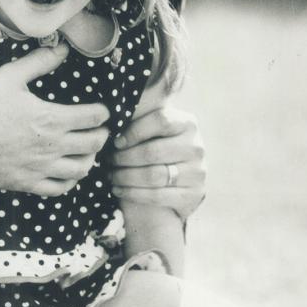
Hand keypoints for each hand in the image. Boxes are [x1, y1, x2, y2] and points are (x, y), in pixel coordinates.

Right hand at [0, 43, 109, 196]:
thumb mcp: (10, 75)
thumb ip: (39, 62)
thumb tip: (63, 48)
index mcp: (51, 118)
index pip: (93, 117)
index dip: (103, 112)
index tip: (103, 110)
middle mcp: (51, 145)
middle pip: (93, 144)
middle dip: (102, 135)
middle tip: (101, 130)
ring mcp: (40, 167)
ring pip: (81, 169)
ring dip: (90, 159)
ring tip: (88, 151)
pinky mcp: (27, 183)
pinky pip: (59, 189)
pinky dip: (70, 181)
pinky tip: (68, 173)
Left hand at [111, 97, 205, 217]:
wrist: (178, 183)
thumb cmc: (157, 148)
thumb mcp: (154, 130)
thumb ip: (140, 117)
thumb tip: (116, 110)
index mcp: (188, 124)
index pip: (161, 120)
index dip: (134, 131)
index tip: (115, 142)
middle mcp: (196, 147)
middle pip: (153, 151)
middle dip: (124, 158)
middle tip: (109, 161)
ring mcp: (197, 172)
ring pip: (153, 175)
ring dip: (125, 177)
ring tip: (111, 176)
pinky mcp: (194, 195)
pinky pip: (157, 196)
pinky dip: (132, 193)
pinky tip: (118, 190)